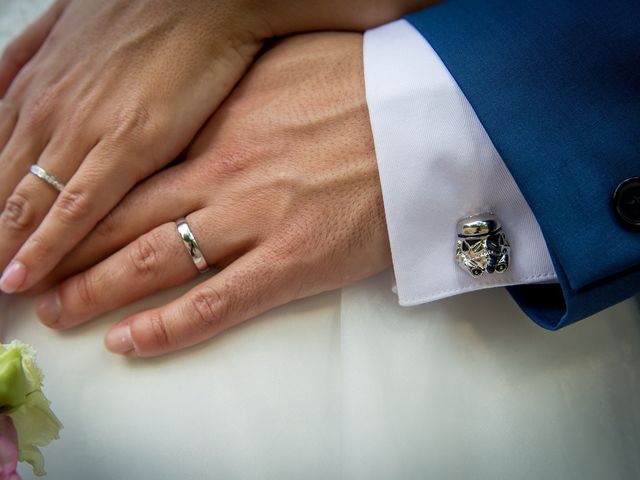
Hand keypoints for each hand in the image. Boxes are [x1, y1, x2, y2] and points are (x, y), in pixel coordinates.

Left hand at [33, 32, 390, 356]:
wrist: (431, 119)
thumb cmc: (368, 87)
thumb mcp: (290, 68)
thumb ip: (238, 94)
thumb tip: (210, 105)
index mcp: (220, 123)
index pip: (129, 168)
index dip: (82, 196)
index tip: (54, 217)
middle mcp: (222, 173)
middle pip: (123, 217)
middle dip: (71, 250)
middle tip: (33, 277)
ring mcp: (254, 219)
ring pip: (153, 261)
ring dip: (98, 291)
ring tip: (60, 311)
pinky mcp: (292, 261)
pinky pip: (215, 303)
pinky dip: (168, 327)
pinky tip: (130, 341)